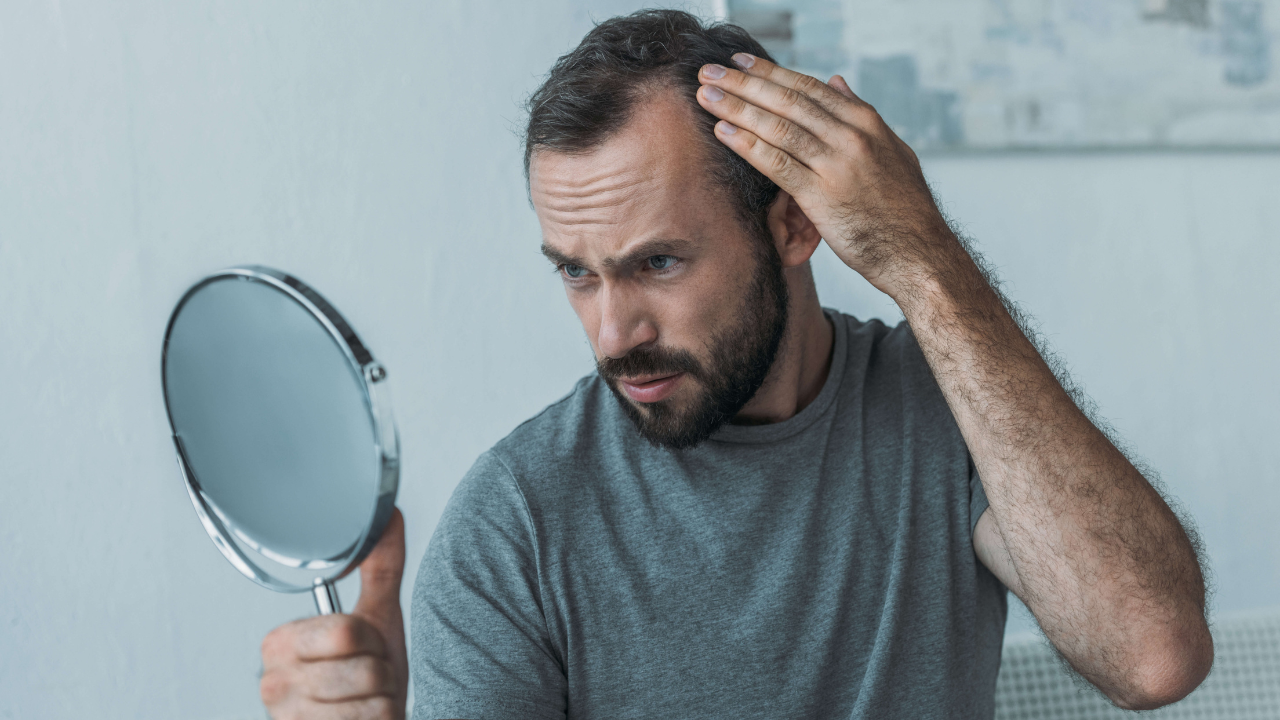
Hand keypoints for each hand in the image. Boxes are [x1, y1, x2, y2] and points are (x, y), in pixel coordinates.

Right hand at [260, 509, 407, 719]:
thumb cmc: (370, 683)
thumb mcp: (378, 621)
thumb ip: (381, 566)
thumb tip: (389, 513)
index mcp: (280, 642)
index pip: (346, 631)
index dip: (372, 643)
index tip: (360, 651)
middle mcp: (273, 684)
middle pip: (363, 668)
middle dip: (382, 675)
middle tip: (368, 682)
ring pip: (372, 703)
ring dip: (384, 704)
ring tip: (367, 704)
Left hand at [696, 54, 964, 299]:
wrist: (919, 253)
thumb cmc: (905, 208)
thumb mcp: (892, 150)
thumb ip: (861, 114)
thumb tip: (837, 81)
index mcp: (867, 122)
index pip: (809, 88)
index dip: (771, 73)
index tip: (741, 62)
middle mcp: (852, 137)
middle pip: (788, 101)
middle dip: (745, 83)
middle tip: (711, 71)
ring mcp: (837, 165)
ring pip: (779, 127)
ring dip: (738, 108)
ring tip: (706, 96)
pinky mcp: (823, 197)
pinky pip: (778, 164)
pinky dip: (748, 145)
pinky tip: (724, 132)